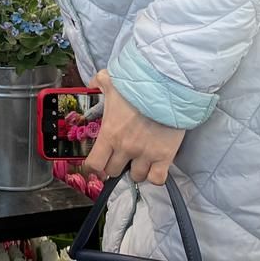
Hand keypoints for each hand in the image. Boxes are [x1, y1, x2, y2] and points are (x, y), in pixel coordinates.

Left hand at [82, 70, 185, 185]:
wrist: (167, 88)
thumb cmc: (138, 86)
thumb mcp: (112, 81)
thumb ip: (99, 83)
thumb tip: (92, 83)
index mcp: (110, 133)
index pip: (95, 164)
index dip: (94, 166)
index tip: (98, 163)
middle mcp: (125, 148)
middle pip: (114, 171)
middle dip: (115, 165)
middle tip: (120, 156)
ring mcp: (146, 154)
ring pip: (136, 177)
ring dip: (135, 170)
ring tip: (138, 159)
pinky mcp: (165, 156)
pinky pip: (156, 179)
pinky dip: (154, 175)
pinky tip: (154, 165)